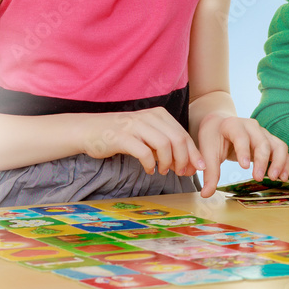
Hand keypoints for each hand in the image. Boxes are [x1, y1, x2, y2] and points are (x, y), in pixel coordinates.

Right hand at [81, 107, 204, 177]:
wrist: (89, 131)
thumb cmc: (122, 136)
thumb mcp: (147, 136)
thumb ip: (166, 147)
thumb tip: (188, 164)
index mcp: (158, 114)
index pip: (183, 134)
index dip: (193, 152)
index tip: (198, 168)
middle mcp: (149, 117)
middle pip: (178, 139)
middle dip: (184, 159)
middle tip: (181, 173)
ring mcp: (135, 125)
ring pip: (164, 144)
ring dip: (168, 162)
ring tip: (163, 171)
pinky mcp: (122, 137)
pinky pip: (144, 152)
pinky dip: (150, 164)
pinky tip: (150, 170)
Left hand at [196, 113, 288, 197]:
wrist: (220, 125)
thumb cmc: (213, 138)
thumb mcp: (207, 152)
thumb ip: (209, 173)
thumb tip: (206, 194)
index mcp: (233, 125)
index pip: (241, 136)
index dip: (243, 150)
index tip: (244, 166)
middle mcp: (251, 127)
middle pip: (262, 142)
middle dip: (262, 160)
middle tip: (258, 178)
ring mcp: (263, 133)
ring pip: (277, 145)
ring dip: (279, 162)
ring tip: (275, 178)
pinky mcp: (269, 141)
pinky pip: (282, 150)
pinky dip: (284, 163)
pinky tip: (282, 178)